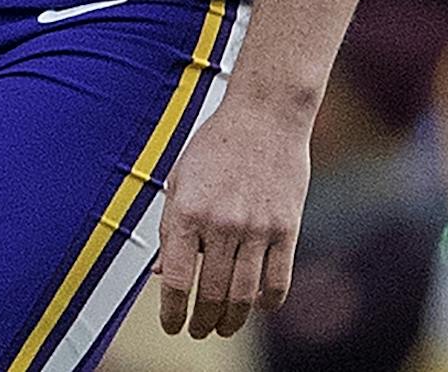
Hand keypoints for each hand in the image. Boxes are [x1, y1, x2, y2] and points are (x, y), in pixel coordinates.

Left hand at [154, 93, 312, 338]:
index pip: (176, 280)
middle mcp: (221, 224)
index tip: (172, 326)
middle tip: (198, 331)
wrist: (264, 117)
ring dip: (231, 320)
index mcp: (187, 211)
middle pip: (210, 294)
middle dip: (201, 322)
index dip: (172, 312)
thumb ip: (170, 227)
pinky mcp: (287, 229)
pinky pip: (278, 282)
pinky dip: (266, 303)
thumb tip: (161, 274)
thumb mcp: (179, 180)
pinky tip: (256, 306)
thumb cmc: (214, 147)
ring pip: (243, 296)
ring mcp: (257, 228)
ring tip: (222, 328)